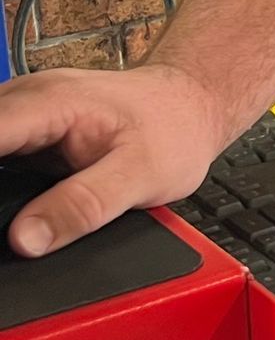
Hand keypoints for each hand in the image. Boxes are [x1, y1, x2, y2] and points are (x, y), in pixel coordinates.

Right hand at [0, 66, 227, 256]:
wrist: (191, 105)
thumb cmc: (173, 131)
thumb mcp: (140, 175)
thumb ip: (82, 206)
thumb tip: (24, 240)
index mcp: (49, 103)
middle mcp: (27, 99)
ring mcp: (23, 112)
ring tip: (3, 219)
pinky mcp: (26, 129)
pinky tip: (4, 209)